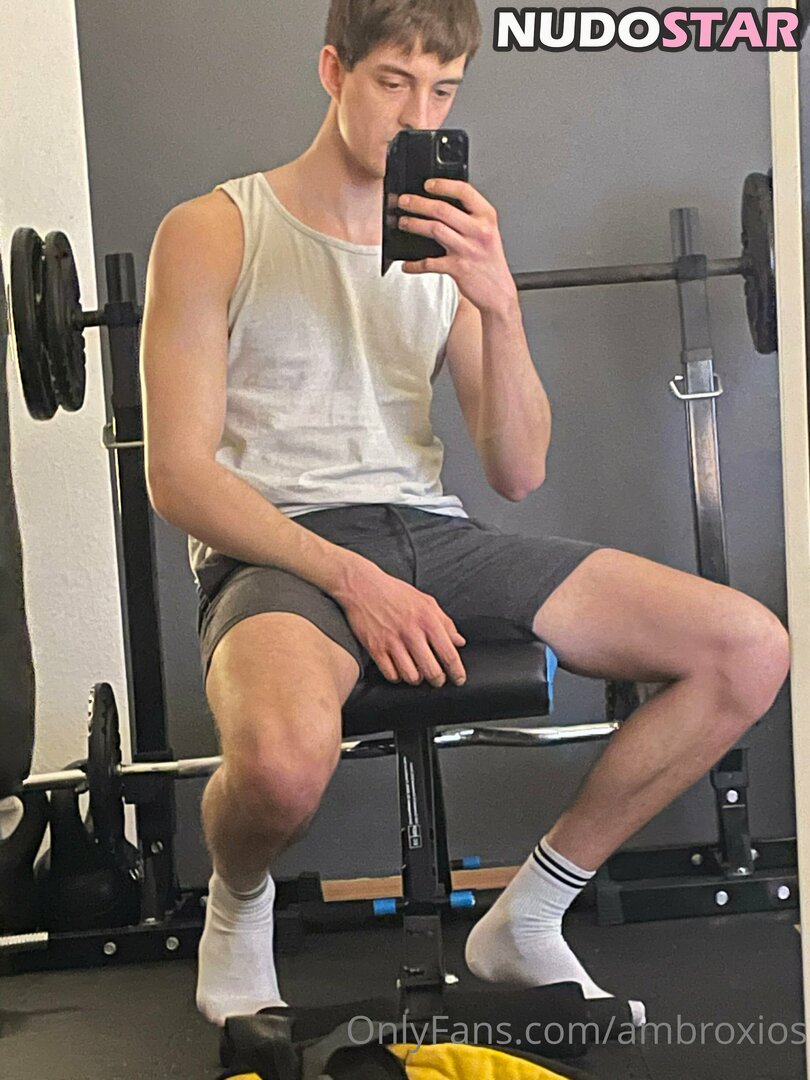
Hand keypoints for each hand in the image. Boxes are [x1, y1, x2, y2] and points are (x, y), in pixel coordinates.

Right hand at [339, 566, 466, 687]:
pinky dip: (397, 677)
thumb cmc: (395, 593)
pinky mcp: (375, 648)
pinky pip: (391, 675)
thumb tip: (459, 642)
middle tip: (437, 679)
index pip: (449, 654)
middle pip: (432, 671)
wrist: (363, 586)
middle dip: (438, 680)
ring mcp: (392, 642)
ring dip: (417, 679)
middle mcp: (411, 632)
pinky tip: (399, 669)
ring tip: (417, 673)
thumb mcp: (426, 602)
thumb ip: (445, 623)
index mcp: (428, 620)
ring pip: (411, 677)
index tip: (459, 679)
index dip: (457, 672)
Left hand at [397, 179, 517, 314]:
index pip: (464, 191)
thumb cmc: (490, 262)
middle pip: (442, 209)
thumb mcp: (488, 232)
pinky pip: (430, 263)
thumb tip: (441, 205)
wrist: (498, 291)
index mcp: (486, 217)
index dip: (443, 185)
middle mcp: (478, 231)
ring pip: (435, 229)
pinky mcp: (458, 268)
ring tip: (403, 222)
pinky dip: (415, 264)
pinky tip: (407, 264)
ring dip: (414, 224)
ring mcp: (468, 249)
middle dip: (418, 203)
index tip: (428, 184)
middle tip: (404, 201)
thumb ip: (470, 218)